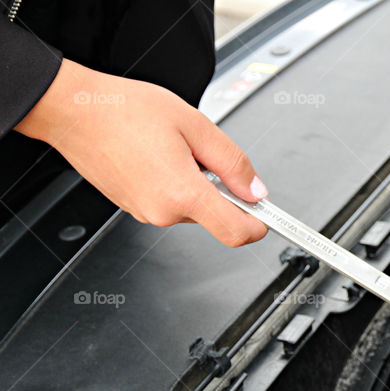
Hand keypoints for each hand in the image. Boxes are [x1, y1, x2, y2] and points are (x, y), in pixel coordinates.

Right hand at [15, 59, 268, 246]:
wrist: (72, 109)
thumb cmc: (124, 110)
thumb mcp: (196, 126)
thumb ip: (233, 163)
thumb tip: (256, 190)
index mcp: (182, 194)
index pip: (236, 232)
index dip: (259, 225)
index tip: (268, 216)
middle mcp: (162, 212)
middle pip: (215, 216)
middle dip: (220, 189)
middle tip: (203, 153)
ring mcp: (144, 212)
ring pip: (192, 207)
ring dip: (195, 183)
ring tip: (173, 148)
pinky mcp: (133, 207)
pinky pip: (169, 201)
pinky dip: (174, 182)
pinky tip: (157, 155)